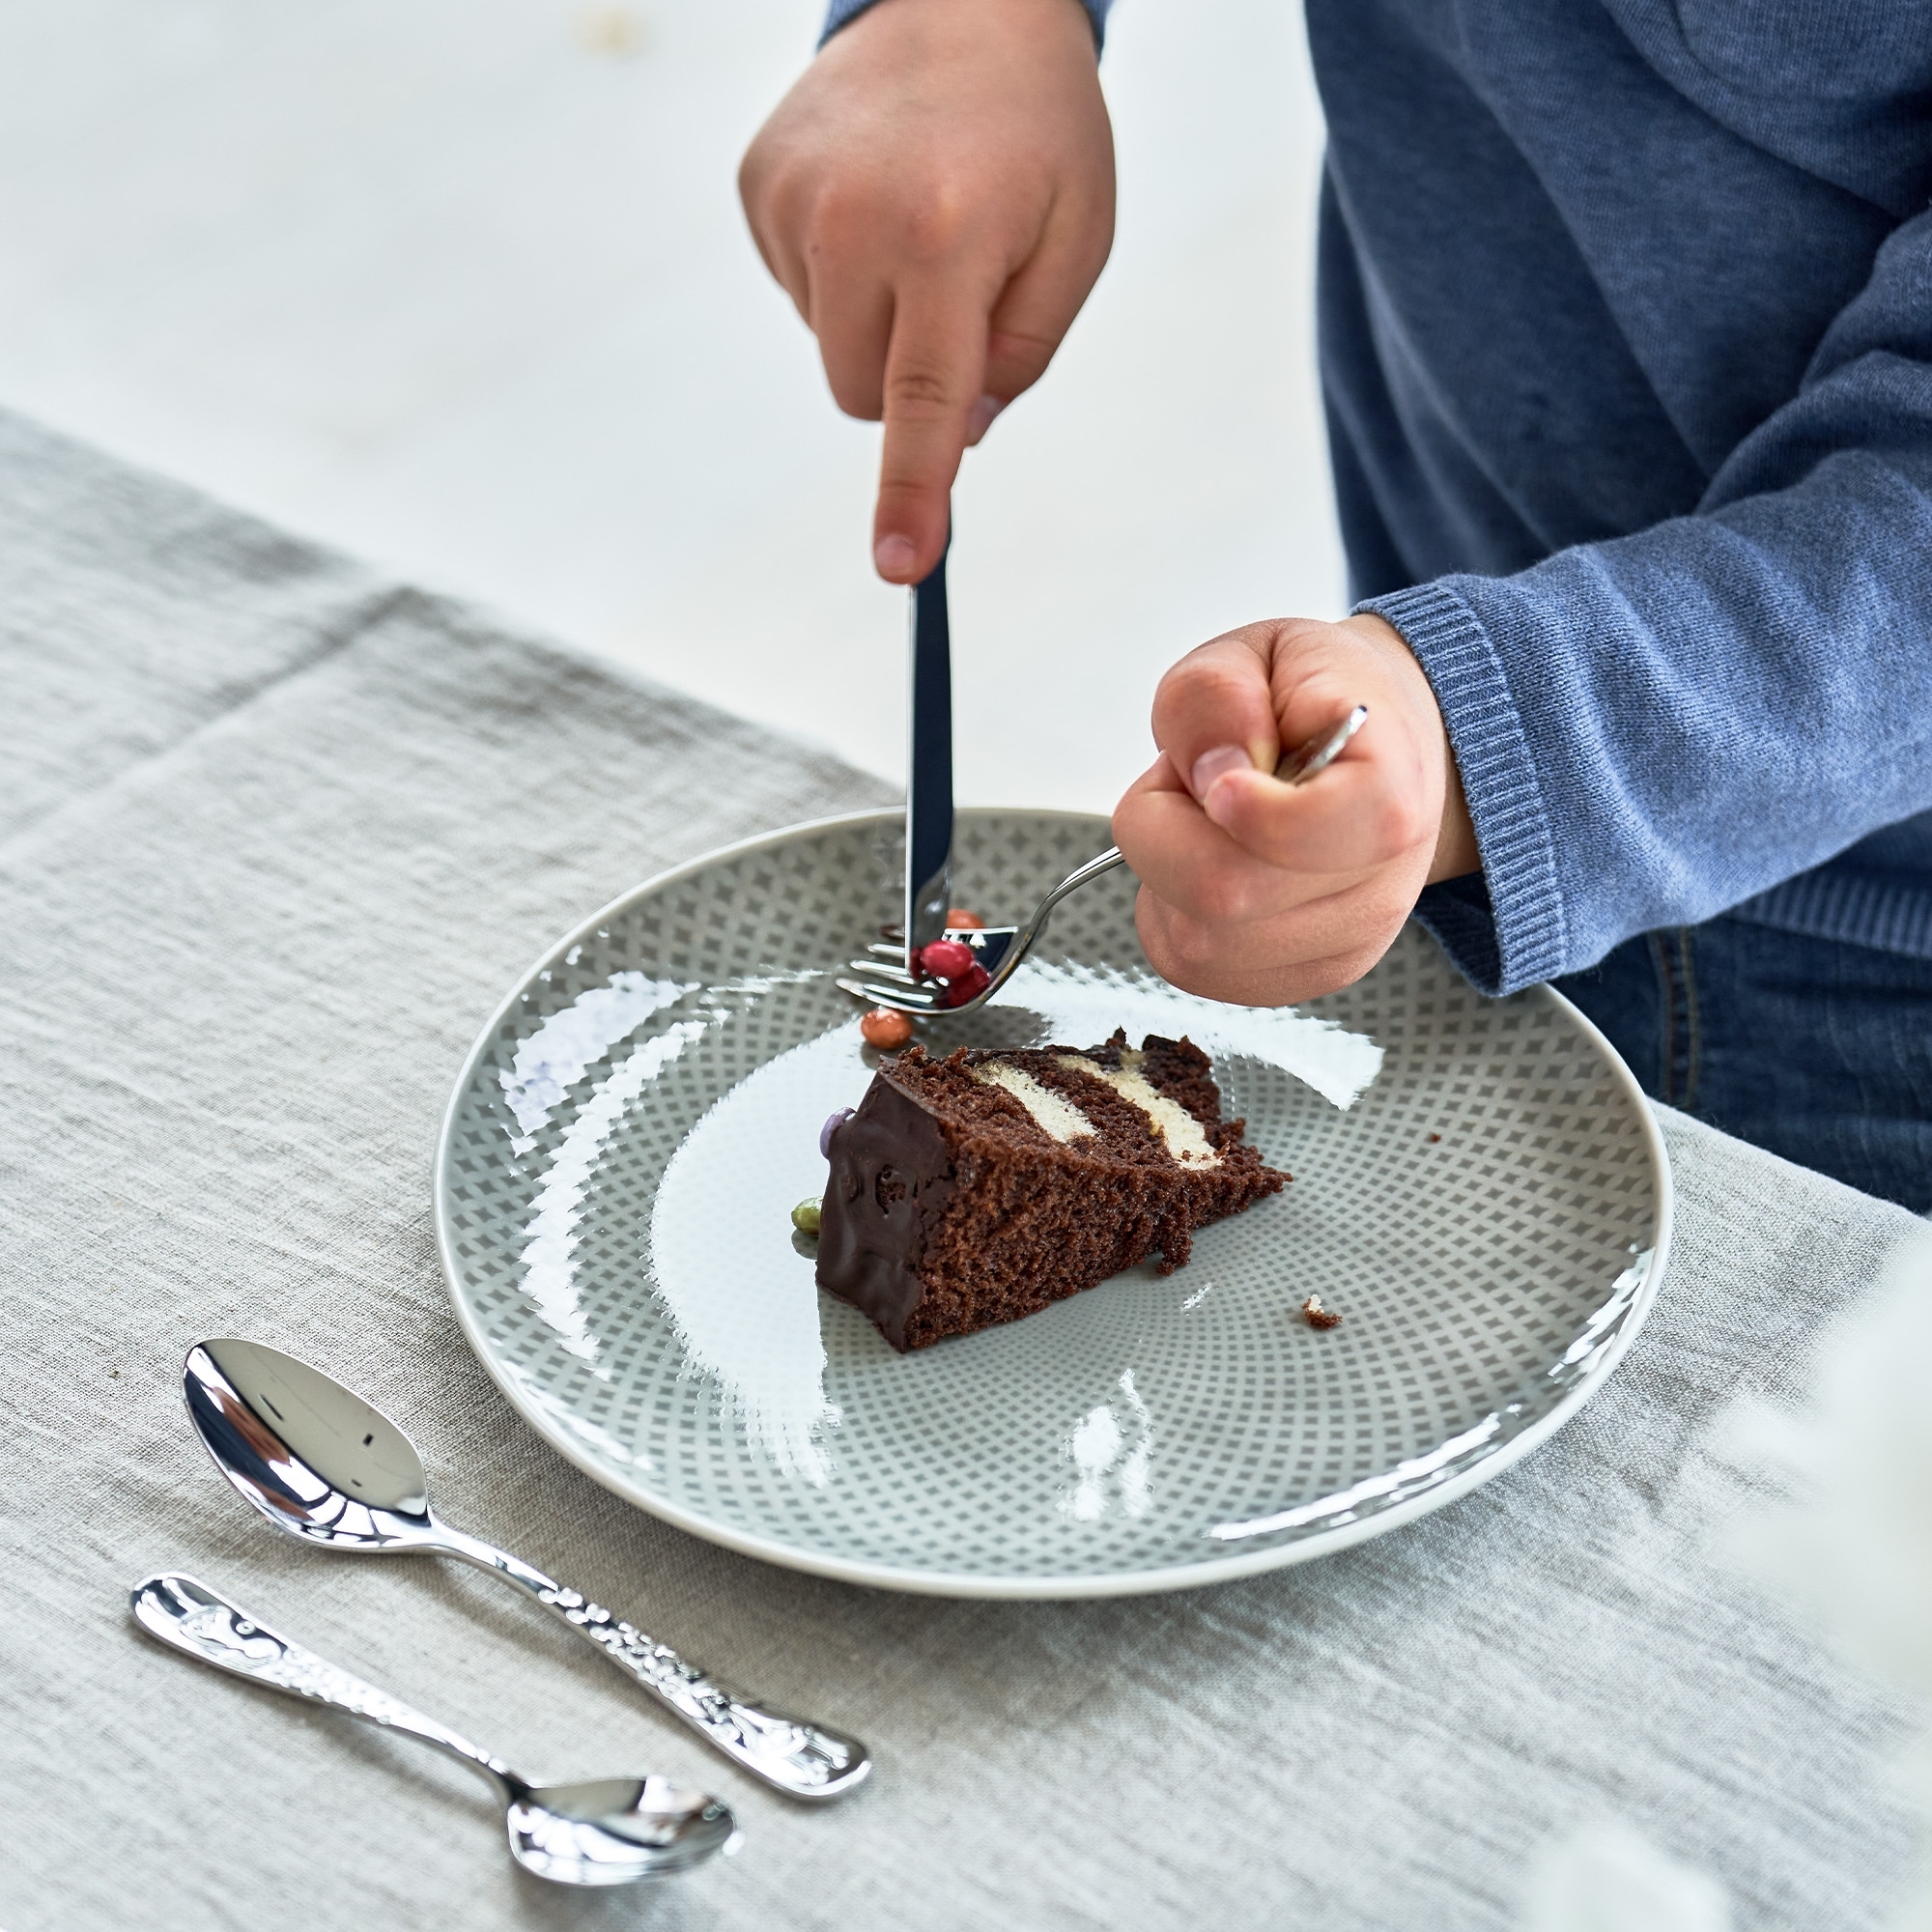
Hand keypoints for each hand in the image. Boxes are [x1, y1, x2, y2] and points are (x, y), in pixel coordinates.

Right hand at [738, 0, 1114, 582]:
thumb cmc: (1038, 132)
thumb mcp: (1077, 239)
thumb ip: (1022, 352)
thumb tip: (958, 433)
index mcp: (946, 237)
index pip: (924, 399)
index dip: (913, 491)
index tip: (899, 565)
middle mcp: (853, 220)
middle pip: (860, 393)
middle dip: (908, 378)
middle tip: (958, 288)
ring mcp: (791, 200)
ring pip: (826, 347)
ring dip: (874, 319)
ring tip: (917, 220)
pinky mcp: (757, 184)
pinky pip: (797, 291)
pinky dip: (837, 273)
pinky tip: (872, 201)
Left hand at [1111, 615, 1478, 1005]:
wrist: (1374, 750)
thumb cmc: (1317, 700)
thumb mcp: (1256, 652)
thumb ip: (1215, 694)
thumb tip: (1210, 770)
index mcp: (1390, 788)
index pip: (1308, 833)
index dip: (1238, 806)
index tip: (1221, 778)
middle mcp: (1381, 885)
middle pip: (1222, 896)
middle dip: (1168, 828)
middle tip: (1196, 783)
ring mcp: (1345, 945)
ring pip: (1195, 942)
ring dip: (1165, 875)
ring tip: (1211, 824)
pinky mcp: (1299, 979)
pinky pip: (1191, 967)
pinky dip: (1171, 915)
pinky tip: (1210, 866)